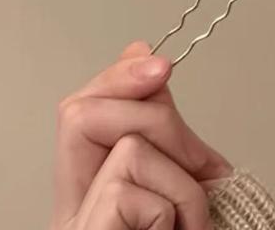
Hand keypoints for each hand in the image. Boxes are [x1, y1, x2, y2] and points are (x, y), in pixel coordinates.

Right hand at [49, 40, 232, 229]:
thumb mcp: (176, 186)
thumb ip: (164, 137)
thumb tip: (153, 64)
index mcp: (93, 187)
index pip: (82, 109)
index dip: (115, 75)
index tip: (159, 61)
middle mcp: (72, 205)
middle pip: (81, 112)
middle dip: (155, 117)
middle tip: (202, 164)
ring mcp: (74, 222)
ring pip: (128, 144)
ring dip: (183, 179)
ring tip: (194, 223)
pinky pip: (133, 186)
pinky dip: (175, 208)